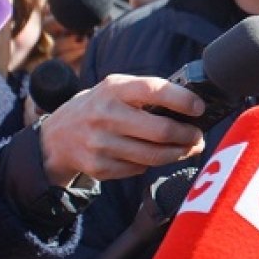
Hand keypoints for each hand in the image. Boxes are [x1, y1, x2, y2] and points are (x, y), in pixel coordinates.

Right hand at [39, 73, 205, 184]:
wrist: (58, 135)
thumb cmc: (102, 106)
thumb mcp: (117, 88)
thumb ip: (149, 92)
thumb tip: (193, 104)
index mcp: (114, 89)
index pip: (154, 90)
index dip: (182, 100)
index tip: (199, 108)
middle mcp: (105, 116)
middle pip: (160, 131)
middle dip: (188, 135)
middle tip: (199, 135)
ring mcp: (101, 144)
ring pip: (154, 156)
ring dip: (179, 153)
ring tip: (189, 148)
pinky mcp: (99, 167)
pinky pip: (139, 169)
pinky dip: (153, 164)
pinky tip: (156, 156)